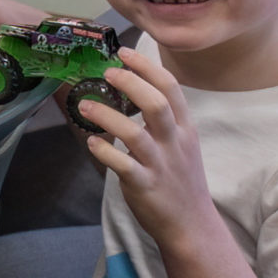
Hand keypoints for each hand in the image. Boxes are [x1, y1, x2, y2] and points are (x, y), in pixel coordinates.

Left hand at [73, 49, 224, 247]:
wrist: (193, 225)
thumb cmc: (181, 180)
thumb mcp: (183, 144)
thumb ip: (164, 120)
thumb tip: (134, 89)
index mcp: (184, 128)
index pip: (171, 88)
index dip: (147, 67)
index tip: (125, 53)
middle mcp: (174, 143)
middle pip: (157, 104)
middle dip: (132, 83)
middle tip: (108, 72)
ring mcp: (160, 165)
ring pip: (135, 134)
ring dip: (108, 116)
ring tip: (85, 105)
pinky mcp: (145, 186)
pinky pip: (124, 165)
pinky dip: (106, 151)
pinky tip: (91, 142)